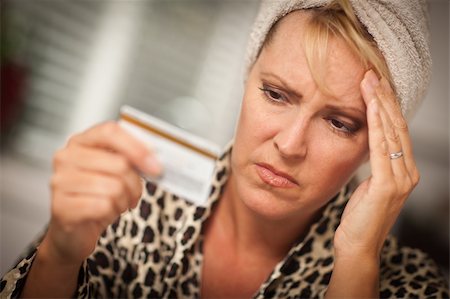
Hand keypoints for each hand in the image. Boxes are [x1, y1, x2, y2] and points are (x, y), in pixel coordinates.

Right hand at [40, 122, 161, 264]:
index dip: (137, 147)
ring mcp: (61, 181)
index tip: (155, 164)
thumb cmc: (96, 195)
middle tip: (133, 193)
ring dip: (124, 200)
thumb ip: (131, 159)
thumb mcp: (114, 171)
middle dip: (135, 184)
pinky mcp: (61, 206)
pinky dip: (112, 213)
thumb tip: (153, 160)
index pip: (110, 132)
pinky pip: (103, 206)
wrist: (74, 228)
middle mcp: (67, 157)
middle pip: (119, 163)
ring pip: (114, 187)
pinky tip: (104, 213)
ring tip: (117, 203)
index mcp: (81, 142)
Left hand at [333, 70, 419, 259]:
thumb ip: (374, 165)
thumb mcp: (368, 185)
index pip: (397, 131)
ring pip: (392, 133)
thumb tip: (365, 143)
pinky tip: (371, 107)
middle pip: (398, 127)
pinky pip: (382, 148)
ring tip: (370, 82)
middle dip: (385, 98)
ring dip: (380, 105)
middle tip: (372, 74)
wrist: (357, 247)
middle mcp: (408, 172)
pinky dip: (376, 124)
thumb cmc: (360, 218)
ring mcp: (401, 179)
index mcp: (403, 171)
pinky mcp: (389, 186)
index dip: (387, 106)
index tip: (374, 85)